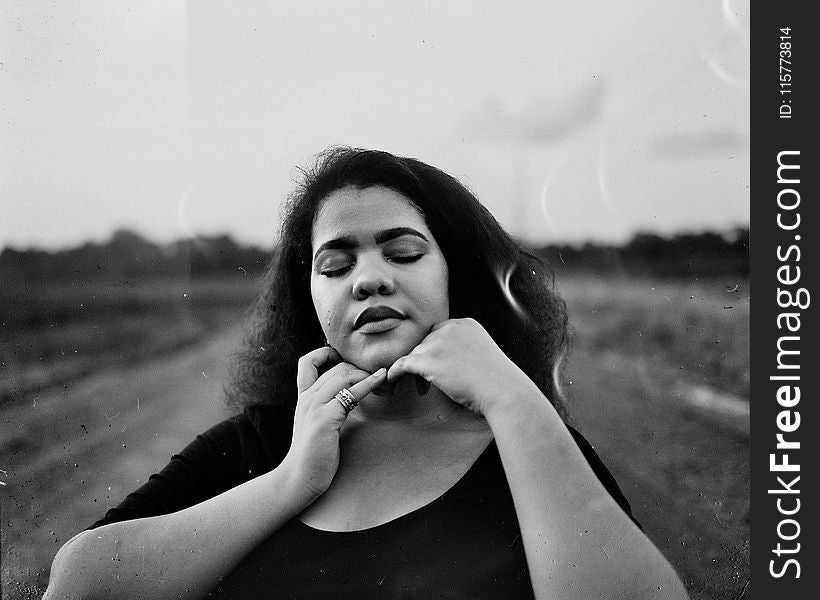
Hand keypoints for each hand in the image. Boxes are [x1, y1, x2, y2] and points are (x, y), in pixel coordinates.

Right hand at [281, 346, 386, 498]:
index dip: (325, 354)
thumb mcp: (317, 424)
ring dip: (368, 374)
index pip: (307, 362)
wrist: (299, 478)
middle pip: (337, 367)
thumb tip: (348, 398)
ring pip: (344, 374)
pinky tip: (381, 380)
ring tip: (385, 378)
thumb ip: (327, 408)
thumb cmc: (313, 454)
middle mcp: (307, 397)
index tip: (347, 360)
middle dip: (360, 368)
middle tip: (380, 375)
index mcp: (304, 398)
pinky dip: (369, 383)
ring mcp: (315, 406)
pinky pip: (351, 393)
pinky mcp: (325, 418)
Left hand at [386, 318, 538, 415]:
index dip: (435, 350)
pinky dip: (396, 371)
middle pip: (425, 342)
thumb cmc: (497, 382)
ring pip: (416, 354)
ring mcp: (439, 343)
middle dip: (425, 361)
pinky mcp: (429, 359)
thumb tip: (449, 362)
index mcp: (465, 324)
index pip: (439, 333)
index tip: (437, 367)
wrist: (503, 391)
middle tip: (428, 382)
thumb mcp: (483, 355)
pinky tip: (392, 378)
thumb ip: (465, 350)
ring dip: (416, 371)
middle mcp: (451, 328)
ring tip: (422, 389)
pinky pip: (403, 363)